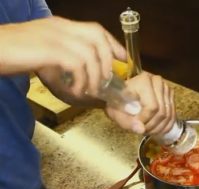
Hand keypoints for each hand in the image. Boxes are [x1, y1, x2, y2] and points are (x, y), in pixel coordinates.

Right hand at [0, 16, 125, 97]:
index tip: (123, 58)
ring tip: (89, 90)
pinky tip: (74, 91)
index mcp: (61, 25)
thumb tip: (80, 74)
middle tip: (106, 79)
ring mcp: (55, 37)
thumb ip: (62, 57)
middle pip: (97, 36)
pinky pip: (76, 65)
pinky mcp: (49, 50)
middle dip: (107, 60)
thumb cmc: (13, 53)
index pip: (95, 29)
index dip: (113, 44)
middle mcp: (61, 27)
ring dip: (94, 75)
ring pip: (90, 53)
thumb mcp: (42, 51)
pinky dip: (80, 81)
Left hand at [105, 72, 175, 134]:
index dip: (145, 121)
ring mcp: (165, 87)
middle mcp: (157, 81)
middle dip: (152, 126)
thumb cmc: (117, 102)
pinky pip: (173, 113)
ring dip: (159, 127)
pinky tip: (157, 129)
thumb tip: (141, 129)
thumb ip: (126, 122)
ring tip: (148, 131)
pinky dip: (166, 125)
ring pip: (168, 114)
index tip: (135, 126)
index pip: (152, 107)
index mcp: (143, 81)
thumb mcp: (116, 112)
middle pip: (162, 111)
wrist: (123, 94)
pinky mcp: (170, 94)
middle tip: (142, 131)